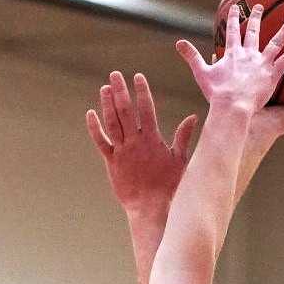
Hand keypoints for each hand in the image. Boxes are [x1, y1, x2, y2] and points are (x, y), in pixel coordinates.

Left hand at [86, 71, 197, 217]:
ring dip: (107, 104)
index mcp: (152, 140)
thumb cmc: (171, 188)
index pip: (146, 109)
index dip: (141, 91)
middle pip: (125, 111)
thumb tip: (193, 117)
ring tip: (105, 88)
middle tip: (115, 74)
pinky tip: (90, 114)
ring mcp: (122, 152)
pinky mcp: (112, 163)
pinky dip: (95, 128)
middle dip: (120, 90)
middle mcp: (135, 142)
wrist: (152, 209)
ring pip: (111, 122)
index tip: (138, 77)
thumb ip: (183, 137)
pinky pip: (101, 142)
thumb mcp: (181, 161)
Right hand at [176, 5, 283, 112]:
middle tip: (259, 6)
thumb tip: (178, 43)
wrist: (232, 106)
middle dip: (256, 17)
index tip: (236, 8)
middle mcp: (248, 54)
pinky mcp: (273, 74)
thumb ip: (192, 56)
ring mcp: (262, 63)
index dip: (234, 18)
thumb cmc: (217, 93)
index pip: (233, 32)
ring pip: (276, 42)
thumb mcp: (201, 73)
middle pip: (254, 31)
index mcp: (233, 54)